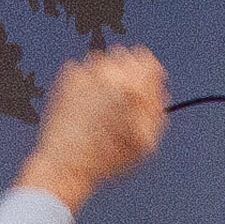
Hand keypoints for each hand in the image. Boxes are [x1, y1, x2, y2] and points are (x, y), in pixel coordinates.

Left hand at [19, 45, 169, 207]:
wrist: (65, 166)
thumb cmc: (107, 160)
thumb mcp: (144, 142)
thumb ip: (156, 111)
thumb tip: (158, 90)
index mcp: (133, 86)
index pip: (148, 61)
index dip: (148, 78)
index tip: (142, 93)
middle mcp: (110, 73)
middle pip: (126, 58)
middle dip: (127, 76)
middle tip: (121, 102)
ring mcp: (87, 73)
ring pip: (104, 63)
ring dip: (106, 79)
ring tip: (101, 107)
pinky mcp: (68, 78)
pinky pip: (83, 72)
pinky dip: (86, 85)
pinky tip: (84, 107)